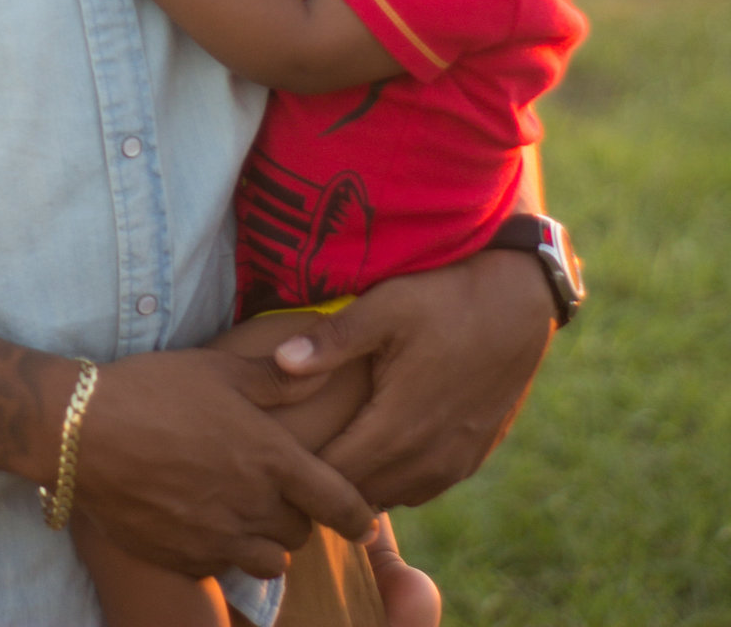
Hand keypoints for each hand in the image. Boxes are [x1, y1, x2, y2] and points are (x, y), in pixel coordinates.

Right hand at [73, 346, 377, 580]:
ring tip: (248, 514)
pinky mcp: (183, 558)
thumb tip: (318, 367)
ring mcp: (216, 539)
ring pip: (270, 561)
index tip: (367, 524)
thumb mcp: (220, 369)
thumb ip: (275, 379)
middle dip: (300, 516)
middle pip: (301, 533)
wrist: (84, 431)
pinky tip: (205, 523)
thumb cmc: (155, 389)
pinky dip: (225, 553)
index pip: (337, 501)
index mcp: (269, 458)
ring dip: (268, 542)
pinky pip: (223, 568)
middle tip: (281, 493)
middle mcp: (251, 506)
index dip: (359, 516)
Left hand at [271, 251, 554, 508]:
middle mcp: (426, 460)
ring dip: (362, 481)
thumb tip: (279, 363)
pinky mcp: (472, 458)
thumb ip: (332, 340)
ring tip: (331, 448)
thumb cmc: (446, 297)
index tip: (274, 450)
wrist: (520, 303)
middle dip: (325, 480)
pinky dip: (395, 477)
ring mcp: (453, 464)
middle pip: (358, 494)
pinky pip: (421, 487)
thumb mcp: (385, 307)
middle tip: (293, 452)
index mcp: (397, 428)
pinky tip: (378, 444)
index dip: (299, 468)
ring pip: (391, 496)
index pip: (331, 477)